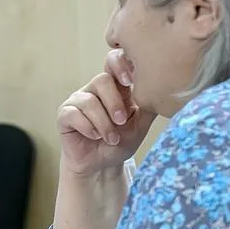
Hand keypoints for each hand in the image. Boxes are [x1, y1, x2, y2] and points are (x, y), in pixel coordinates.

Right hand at [57, 49, 155, 175]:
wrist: (102, 166)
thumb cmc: (120, 143)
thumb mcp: (141, 124)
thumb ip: (149, 106)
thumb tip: (164, 89)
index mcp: (115, 87)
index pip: (113, 62)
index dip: (120, 64)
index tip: (130, 82)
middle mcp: (95, 90)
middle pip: (102, 80)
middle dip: (114, 103)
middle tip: (122, 121)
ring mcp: (78, 101)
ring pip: (89, 101)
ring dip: (103, 122)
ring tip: (112, 138)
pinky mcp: (64, 115)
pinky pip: (73, 114)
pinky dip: (88, 127)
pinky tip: (95, 136)